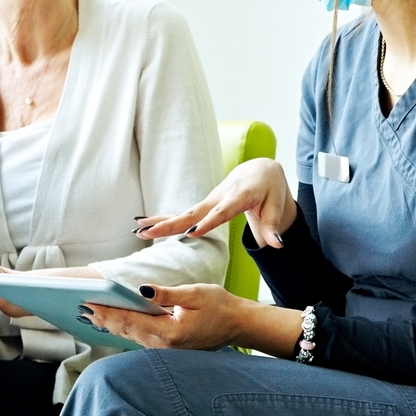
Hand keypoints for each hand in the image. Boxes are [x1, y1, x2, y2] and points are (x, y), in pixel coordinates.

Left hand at [85, 283, 287, 352]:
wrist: (237, 326)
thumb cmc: (219, 306)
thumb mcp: (195, 294)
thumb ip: (167, 294)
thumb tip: (142, 291)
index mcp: (170, 332)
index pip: (131, 320)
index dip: (108, 311)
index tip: (89, 303)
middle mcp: (164, 346)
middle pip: (126, 331)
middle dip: (103, 319)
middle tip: (80, 308)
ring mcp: (165, 350)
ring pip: (130, 336)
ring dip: (110, 325)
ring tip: (89, 315)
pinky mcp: (167, 348)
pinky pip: (139, 338)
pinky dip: (123, 329)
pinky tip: (112, 323)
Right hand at [134, 157, 298, 248]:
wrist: (259, 170)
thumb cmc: (270, 188)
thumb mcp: (277, 206)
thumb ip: (273, 226)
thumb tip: (277, 245)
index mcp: (239, 196)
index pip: (222, 212)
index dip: (207, 222)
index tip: (192, 233)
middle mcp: (219, 196)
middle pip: (193, 212)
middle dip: (171, 224)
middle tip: (149, 233)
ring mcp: (209, 200)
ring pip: (183, 213)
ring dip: (160, 222)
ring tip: (138, 230)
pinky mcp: (204, 205)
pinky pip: (182, 213)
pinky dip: (163, 219)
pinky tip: (143, 225)